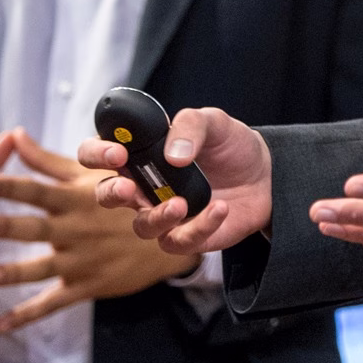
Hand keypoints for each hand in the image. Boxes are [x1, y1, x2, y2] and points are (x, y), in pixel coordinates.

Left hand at [0, 132, 195, 332]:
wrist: (169, 239)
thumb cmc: (123, 199)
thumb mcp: (90, 176)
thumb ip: (47, 161)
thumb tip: (14, 136)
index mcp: (75, 199)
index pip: (37, 190)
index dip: (9, 185)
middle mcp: (76, 229)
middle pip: (33, 228)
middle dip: (3, 226)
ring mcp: (81, 260)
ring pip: (41, 269)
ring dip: (12, 273)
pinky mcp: (86, 286)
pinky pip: (54, 303)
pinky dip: (28, 315)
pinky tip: (1, 324)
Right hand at [81, 105, 272, 254]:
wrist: (266, 174)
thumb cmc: (230, 146)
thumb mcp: (214, 122)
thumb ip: (190, 125)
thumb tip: (173, 154)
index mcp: (141, 154)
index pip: (97, 153)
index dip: (97, 153)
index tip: (117, 152)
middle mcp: (144, 186)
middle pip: (105, 195)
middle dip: (111, 193)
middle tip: (128, 188)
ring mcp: (162, 213)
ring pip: (141, 225)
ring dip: (158, 216)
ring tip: (181, 203)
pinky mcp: (186, 235)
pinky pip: (180, 240)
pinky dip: (200, 226)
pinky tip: (220, 208)